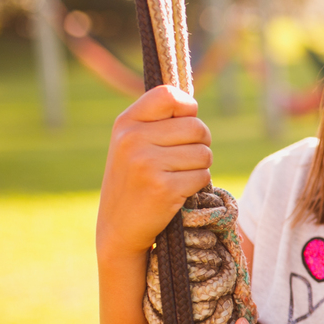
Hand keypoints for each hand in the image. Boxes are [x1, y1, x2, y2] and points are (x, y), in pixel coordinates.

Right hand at [97, 85, 212, 259]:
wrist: (119, 228)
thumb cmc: (134, 181)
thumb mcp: (133, 143)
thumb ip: (158, 121)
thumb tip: (191, 104)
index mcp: (126, 122)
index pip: (170, 95)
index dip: (187, 108)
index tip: (184, 123)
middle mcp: (133, 139)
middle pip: (197, 127)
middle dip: (200, 145)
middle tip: (182, 161)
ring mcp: (147, 163)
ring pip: (204, 153)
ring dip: (199, 168)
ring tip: (176, 177)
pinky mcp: (163, 188)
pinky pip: (202, 177)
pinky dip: (197, 186)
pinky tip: (176, 193)